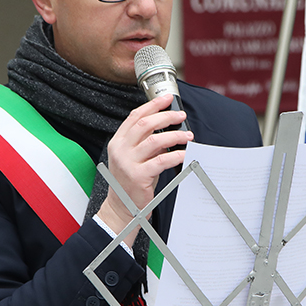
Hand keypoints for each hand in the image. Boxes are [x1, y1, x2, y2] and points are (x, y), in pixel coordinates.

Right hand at [98, 93, 192, 243]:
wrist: (122, 207)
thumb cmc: (131, 182)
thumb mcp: (134, 158)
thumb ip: (146, 143)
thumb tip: (168, 127)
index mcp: (118, 142)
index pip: (135, 116)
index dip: (152, 105)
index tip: (167, 98)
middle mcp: (120, 150)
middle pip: (145, 124)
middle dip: (165, 116)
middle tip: (181, 116)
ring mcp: (127, 163)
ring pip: (154, 140)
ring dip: (174, 135)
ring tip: (187, 136)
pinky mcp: (137, 176)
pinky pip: (160, 161)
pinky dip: (175, 155)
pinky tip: (184, 154)